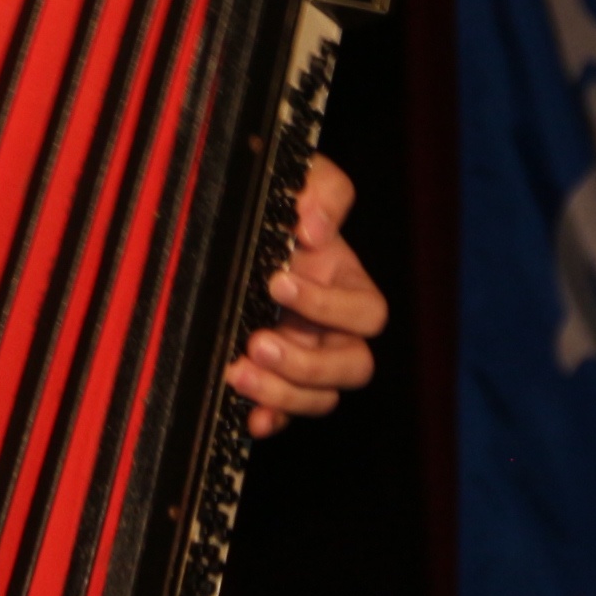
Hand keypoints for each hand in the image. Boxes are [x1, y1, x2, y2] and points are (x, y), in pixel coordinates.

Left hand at [228, 152, 383, 436]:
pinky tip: (248, 418)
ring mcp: (304, 356)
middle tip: (257, 341)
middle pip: (353, 367)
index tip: (277, 280)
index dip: (329, 305)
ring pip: (321, 397)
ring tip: (237, 372)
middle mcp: (333, 327)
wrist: (228, 220)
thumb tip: (315, 226)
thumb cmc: (277, 199)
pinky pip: (284, 413)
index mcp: (346, 283)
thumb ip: (321, 189)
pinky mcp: (274, 377)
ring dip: (284, 393)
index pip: (366, 312)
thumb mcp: (299, 177)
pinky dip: (271, 419)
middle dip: (307, 363)